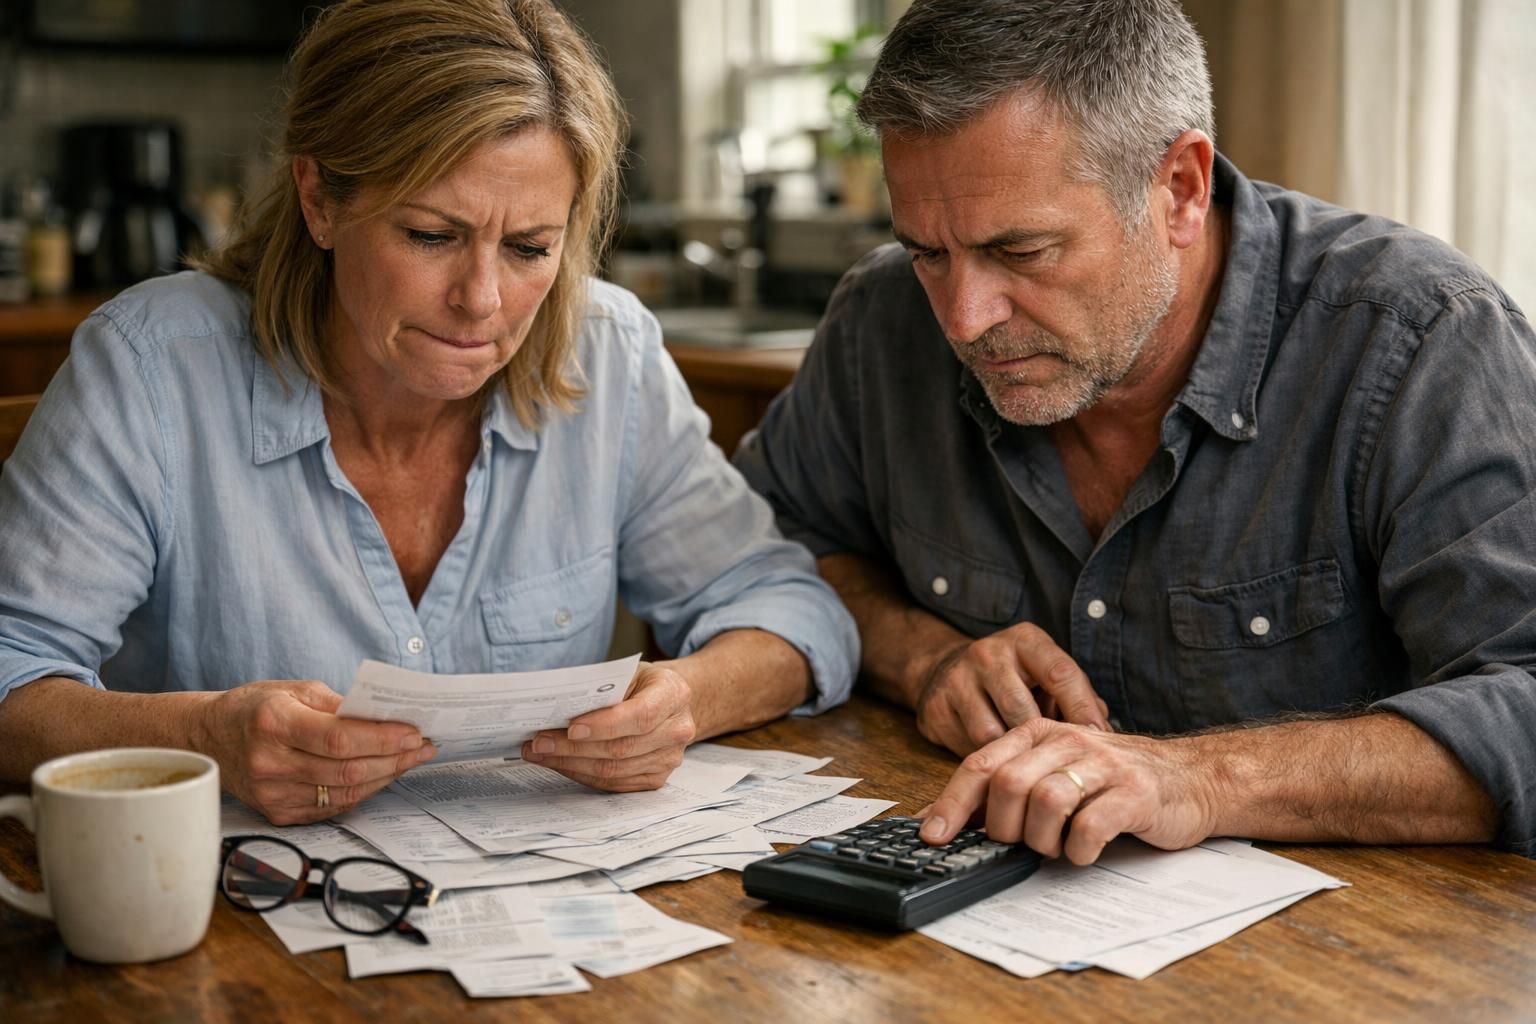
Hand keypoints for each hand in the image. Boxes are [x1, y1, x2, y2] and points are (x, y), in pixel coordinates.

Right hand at [197, 680, 435, 824]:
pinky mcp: (277, 813)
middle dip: (394, 759)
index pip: (339, 738)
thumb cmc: (256, 707)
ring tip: (410, 760)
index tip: (415, 733)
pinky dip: (362, 792)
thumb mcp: (295, 690)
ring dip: (385, 777)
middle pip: (347, 770)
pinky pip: (331, 808)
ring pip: (344, 794)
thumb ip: (340, 704)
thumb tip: (386, 718)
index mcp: (273, 723)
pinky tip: (381, 775)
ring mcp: (271, 794)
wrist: (210, 737)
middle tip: (424, 747)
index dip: (382, 738)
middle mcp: (269, 763)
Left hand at [521, 663, 695, 790]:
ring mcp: (669, 758)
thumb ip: (602, 688)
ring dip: (571, 764)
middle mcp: (677, 730)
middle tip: (539, 743)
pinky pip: (614, 783)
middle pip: (621, 748)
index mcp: (673, 694)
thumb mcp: (628, 673)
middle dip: (573, 748)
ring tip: (541, 754)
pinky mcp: (656, 778)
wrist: (672, 703)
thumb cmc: (643, 684)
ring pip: (614, 770)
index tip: (571, 728)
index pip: (640, 715)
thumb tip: (557, 706)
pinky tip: (561, 764)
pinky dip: (583, 774)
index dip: (604, 725)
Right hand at [914, 622, 1109, 754]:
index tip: (1098, 739)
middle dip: (1042, 743)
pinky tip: (998, 762)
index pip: (1060, 674)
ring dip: (1012, 755)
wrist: (945, 669)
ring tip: (1027, 765)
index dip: (1082, 710)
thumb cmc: (1013, 679)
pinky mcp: (936, 707)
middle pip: (1023, 711)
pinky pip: (968, 746)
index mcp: (1025, 641)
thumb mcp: (1045, 674)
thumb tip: (1104, 734)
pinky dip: (988, 760)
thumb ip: (1077, 697)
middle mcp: (988, 654)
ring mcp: (957, 679)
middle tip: (1060, 765)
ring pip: (992, 734)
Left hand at [918, 718, 1217, 863]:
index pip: (980, 765)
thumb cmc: (1113, 782)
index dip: (952, 803)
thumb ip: (1000, 791)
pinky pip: (1090, 826)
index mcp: (1039, 734)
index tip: (933, 836)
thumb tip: (938, 818)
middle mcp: (1067, 741)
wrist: (1192, 779)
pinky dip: (1078, 850)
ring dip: (1041, 840)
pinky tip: (1083, 852)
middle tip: (1020, 843)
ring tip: (1055, 848)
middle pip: (1007, 784)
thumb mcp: (1052, 774)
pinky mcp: (1135, 793)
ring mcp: (1103, 765)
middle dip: (1003, 827)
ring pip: (1045, 802)